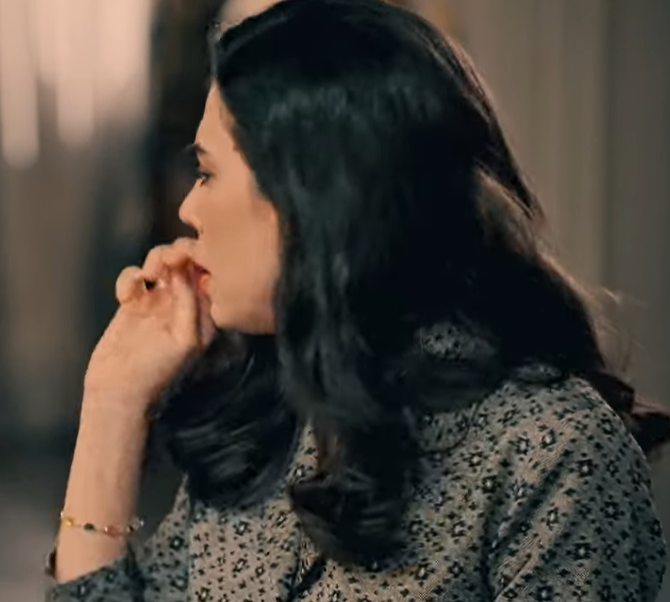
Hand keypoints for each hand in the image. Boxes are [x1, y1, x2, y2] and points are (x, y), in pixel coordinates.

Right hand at [83, 238, 216, 412]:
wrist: (118, 392)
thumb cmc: (157, 372)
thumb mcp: (185, 340)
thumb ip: (190, 304)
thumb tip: (186, 272)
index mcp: (204, 315)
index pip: (209, 275)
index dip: (199, 260)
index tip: (185, 258)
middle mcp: (184, 305)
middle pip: (185, 263)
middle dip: (174, 255)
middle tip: (162, 264)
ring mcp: (158, 302)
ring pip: (160, 263)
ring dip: (153, 261)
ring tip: (147, 277)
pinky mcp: (133, 304)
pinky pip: (134, 276)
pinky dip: (129, 278)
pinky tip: (124, 296)